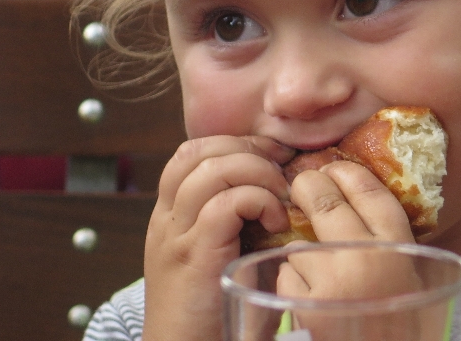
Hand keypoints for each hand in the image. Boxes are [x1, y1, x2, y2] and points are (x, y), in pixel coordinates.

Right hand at [142, 135, 293, 340]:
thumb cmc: (218, 315)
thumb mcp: (229, 256)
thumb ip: (245, 221)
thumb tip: (294, 189)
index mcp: (172, 215)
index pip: (194, 151)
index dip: (239, 145)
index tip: (276, 159)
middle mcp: (166, 219)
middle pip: (199, 151)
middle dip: (249, 151)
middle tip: (282, 172)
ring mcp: (176, 236)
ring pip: (212, 168)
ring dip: (257, 173)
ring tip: (281, 198)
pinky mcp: (194, 256)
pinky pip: (225, 203)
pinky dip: (258, 201)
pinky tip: (277, 222)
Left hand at [279, 161, 418, 297]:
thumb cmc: (400, 325)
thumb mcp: (410, 276)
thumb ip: (388, 242)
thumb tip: (357, 204)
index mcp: (396, 248)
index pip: (369, 191)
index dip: (347, 173)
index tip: (334, 170)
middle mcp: (363, 258)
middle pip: (326, 202)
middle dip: (310, 187)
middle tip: (304, 186)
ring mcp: (330, 281)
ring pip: (300, 245)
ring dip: (303, 252)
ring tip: (318, 270)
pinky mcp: (303, 304)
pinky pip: (287, 274)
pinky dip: (294, 281)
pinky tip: (311, 294)